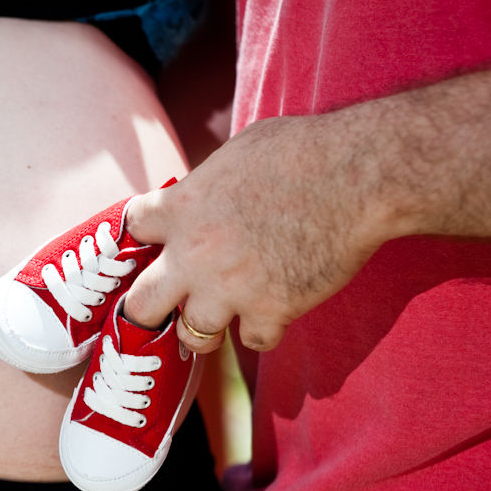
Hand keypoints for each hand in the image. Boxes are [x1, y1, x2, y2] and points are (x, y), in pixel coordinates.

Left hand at [123, 114, 398, 352]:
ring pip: (192, 336)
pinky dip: (263, 329)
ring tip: (220, 314)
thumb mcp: (235, 154)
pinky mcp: (270, 311)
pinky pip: (252, 341)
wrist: (356, 176)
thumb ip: (207, 185)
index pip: (133, 230)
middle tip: (164, 306)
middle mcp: (193, 255)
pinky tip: (274, 311)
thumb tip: (203, 195)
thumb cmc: (302, 150)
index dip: (145, 237)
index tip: (157, 241)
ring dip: (203, 327)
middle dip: (148, 308)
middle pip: (140, 305)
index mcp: (181, 208)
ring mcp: (229, 290)